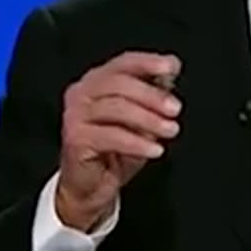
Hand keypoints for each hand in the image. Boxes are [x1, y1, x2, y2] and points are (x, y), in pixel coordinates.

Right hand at [55, 52, 181, 231]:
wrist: (91, 187)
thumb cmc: (116, 150)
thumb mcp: (141, 119)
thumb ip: (153, 92)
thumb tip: (171, 69)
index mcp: (95, 81)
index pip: (123, 63)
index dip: (147, 62)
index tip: (171, 67)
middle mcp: (81, 93)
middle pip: (119, 83)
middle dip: (152, 95)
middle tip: (175, 109)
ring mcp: (75, 115)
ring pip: (116, 108)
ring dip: (148, 119)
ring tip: (170, 130)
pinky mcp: (76, 138)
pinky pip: (111, 136)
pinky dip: (137, 142)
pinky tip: (155, 150)